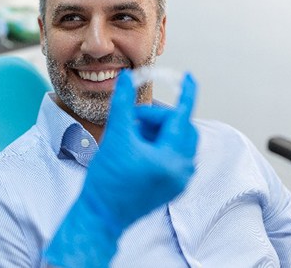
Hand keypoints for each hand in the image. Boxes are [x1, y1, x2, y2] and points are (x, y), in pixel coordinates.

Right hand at [45, 69, 197, 266]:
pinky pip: (172, 155)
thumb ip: (124, 104)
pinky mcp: (171, 187)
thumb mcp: (115, 137)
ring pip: (176, 141)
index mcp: (171, 160)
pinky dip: (158, 144)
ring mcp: (178, 181)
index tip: (190, 77)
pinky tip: (136, 147)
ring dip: (157, 131)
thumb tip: (126, 78)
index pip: (183, 117)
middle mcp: (181, 171)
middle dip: (158, 118)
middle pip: (180, 129)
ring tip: (131, 135)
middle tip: (134, 119)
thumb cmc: (106, 180)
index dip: (186, 93)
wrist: (100, 215)